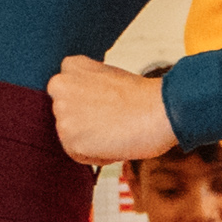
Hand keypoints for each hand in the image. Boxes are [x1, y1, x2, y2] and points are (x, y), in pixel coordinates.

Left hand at [51, 58, 176, 167]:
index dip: (89, 103)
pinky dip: (96, 155)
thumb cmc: (144, 97)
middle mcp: (61, 86)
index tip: (107, 105)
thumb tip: (82, 107)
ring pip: (72, 136)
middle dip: (86, 122)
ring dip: (91, 139)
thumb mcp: (110, 77)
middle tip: (113, 120)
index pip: (67, 92)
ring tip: (117, 131)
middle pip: (67, 115)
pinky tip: (115, 143)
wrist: (160, 111)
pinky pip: (79, 155)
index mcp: (72, 66)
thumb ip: (88, 87)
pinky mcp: (69, 138)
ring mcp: (63, 113)